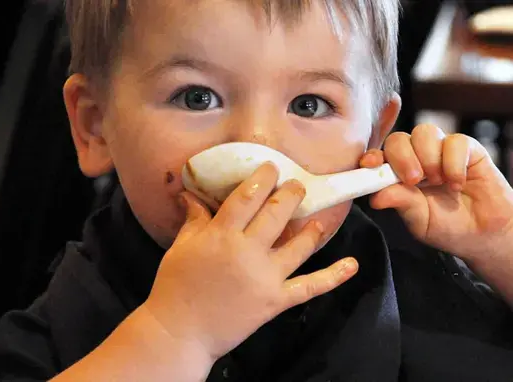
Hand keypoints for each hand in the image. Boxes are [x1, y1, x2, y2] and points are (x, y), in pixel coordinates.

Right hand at [143, 163, 357, 361]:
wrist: (180, 331)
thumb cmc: (175, 286)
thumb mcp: (180, 247)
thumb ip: (194, 220)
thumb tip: (191, 193)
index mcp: (221, 235)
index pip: (247, 197)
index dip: (262, 179)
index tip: (272, 168)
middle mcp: (248, 250)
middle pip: (276, 214)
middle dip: (290, 194)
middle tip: (297, 185)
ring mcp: (266, 276)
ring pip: (298, 246)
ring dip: (311, 229)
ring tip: (318, 218)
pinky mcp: (277, 300)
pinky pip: (309, 286)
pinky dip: (333, 277)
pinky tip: (352, 265)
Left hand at [361, 124, 512, 261]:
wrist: (483, 233)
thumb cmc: (446, 226)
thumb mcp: (418, 219)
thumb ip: (400, 203)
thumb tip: (375, 197)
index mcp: (396, 174)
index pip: (379, 156)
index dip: (372, 156)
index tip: (370, 164)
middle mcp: (415, 157)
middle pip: (399, 139)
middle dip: (402, 157)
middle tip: (414, 180)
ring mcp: (439, 150)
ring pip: (424, 133)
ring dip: (429, 158)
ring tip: (438, 182)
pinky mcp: (466, 148)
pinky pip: (455, 141)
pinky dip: (454, 163)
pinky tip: (457, 183)